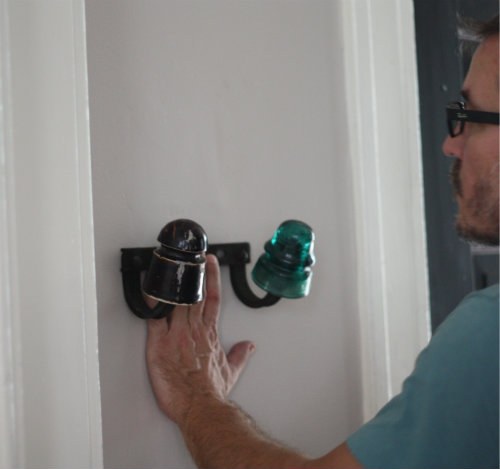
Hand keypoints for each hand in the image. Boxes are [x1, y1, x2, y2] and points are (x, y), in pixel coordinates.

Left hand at [146, 254, 255, 424]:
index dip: (212, 277)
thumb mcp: (231, 372)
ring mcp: (176, 335)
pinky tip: (149, 290)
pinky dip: (151, 304)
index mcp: (209, 333)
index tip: (210, 262)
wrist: (199, 406)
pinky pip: (153, 318)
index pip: (213, 298)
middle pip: (192, 294)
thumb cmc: (211, 391)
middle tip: (189, 255)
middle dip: (192, 273)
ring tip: (172, 264)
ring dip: (173, 283)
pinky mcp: (158, 345)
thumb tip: (249, 346)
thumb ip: (240, 355)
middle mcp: (193, 330)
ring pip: (174, 301)